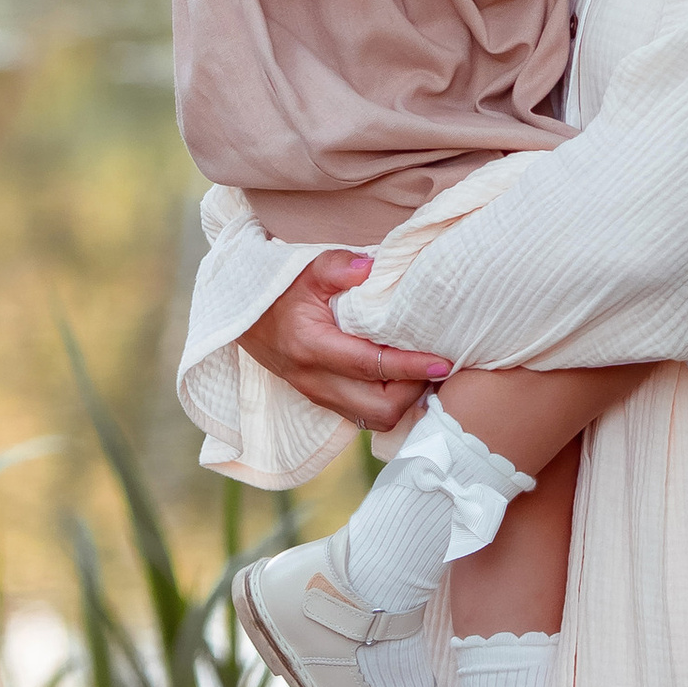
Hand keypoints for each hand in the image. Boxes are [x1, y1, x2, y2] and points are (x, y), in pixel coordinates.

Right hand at [239, 249, 450, 429]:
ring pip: (374, 420)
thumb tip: (372, 268)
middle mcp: (315, 380)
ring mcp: (318, 395)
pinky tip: (403, 382)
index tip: (442, 361)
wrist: (245, 319)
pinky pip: (364, 417)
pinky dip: (389, 404)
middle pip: (378, 408)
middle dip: (413, 392)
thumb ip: (339, 267)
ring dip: (404, 402)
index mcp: (311, 346)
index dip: (410, 366)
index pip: (371, 366)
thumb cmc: (281, 291)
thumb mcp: (306, 269)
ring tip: (423, 374)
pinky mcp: (323, 402)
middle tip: (434, 366)